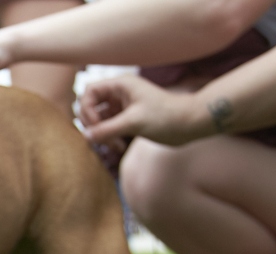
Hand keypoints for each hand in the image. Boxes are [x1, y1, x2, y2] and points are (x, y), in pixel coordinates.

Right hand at [79, 74, 211, 147]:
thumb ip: (106, 129)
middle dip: (94, 125)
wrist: (190, 124)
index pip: (89, 92)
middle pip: (91, 107)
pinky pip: (110, 128)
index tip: (97, 126)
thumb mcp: (133, 122)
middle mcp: (120, 93)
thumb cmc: (166, 116)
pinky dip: (111, 138)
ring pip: (100, 120)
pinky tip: (120, 146)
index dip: (87, 110)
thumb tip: (85, 136)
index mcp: (121, 85)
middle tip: (103, 139)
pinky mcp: (128, 119)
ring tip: (115, 146)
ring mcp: (123, 107)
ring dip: (103, 135)